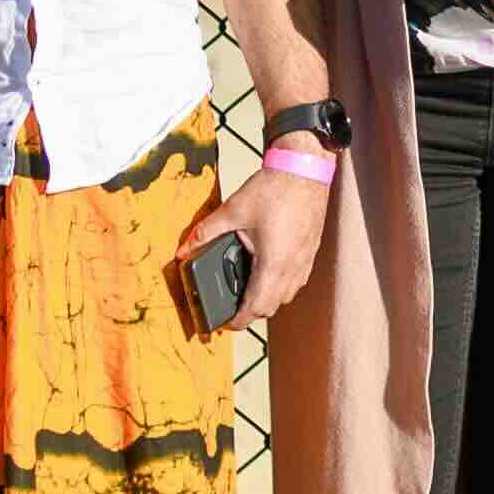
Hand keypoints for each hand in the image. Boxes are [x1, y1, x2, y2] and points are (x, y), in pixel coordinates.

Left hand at [199, 155, 337, 331]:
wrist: (305, 170)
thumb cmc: (273, 189)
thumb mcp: (232, 211)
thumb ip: (205, 232)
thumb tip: (183, 249)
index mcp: (272, 264)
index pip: (255, 308)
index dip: (238, 321)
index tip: (225, 323)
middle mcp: (292, 268)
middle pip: (271, 307)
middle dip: (251, 312)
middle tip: (232, 307)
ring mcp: (305, 261)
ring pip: (286, 296)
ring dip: (268, 299)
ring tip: (249, 289)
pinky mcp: (311, 251)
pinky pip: (296, 281)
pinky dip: (281, 285)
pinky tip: (269, 269)